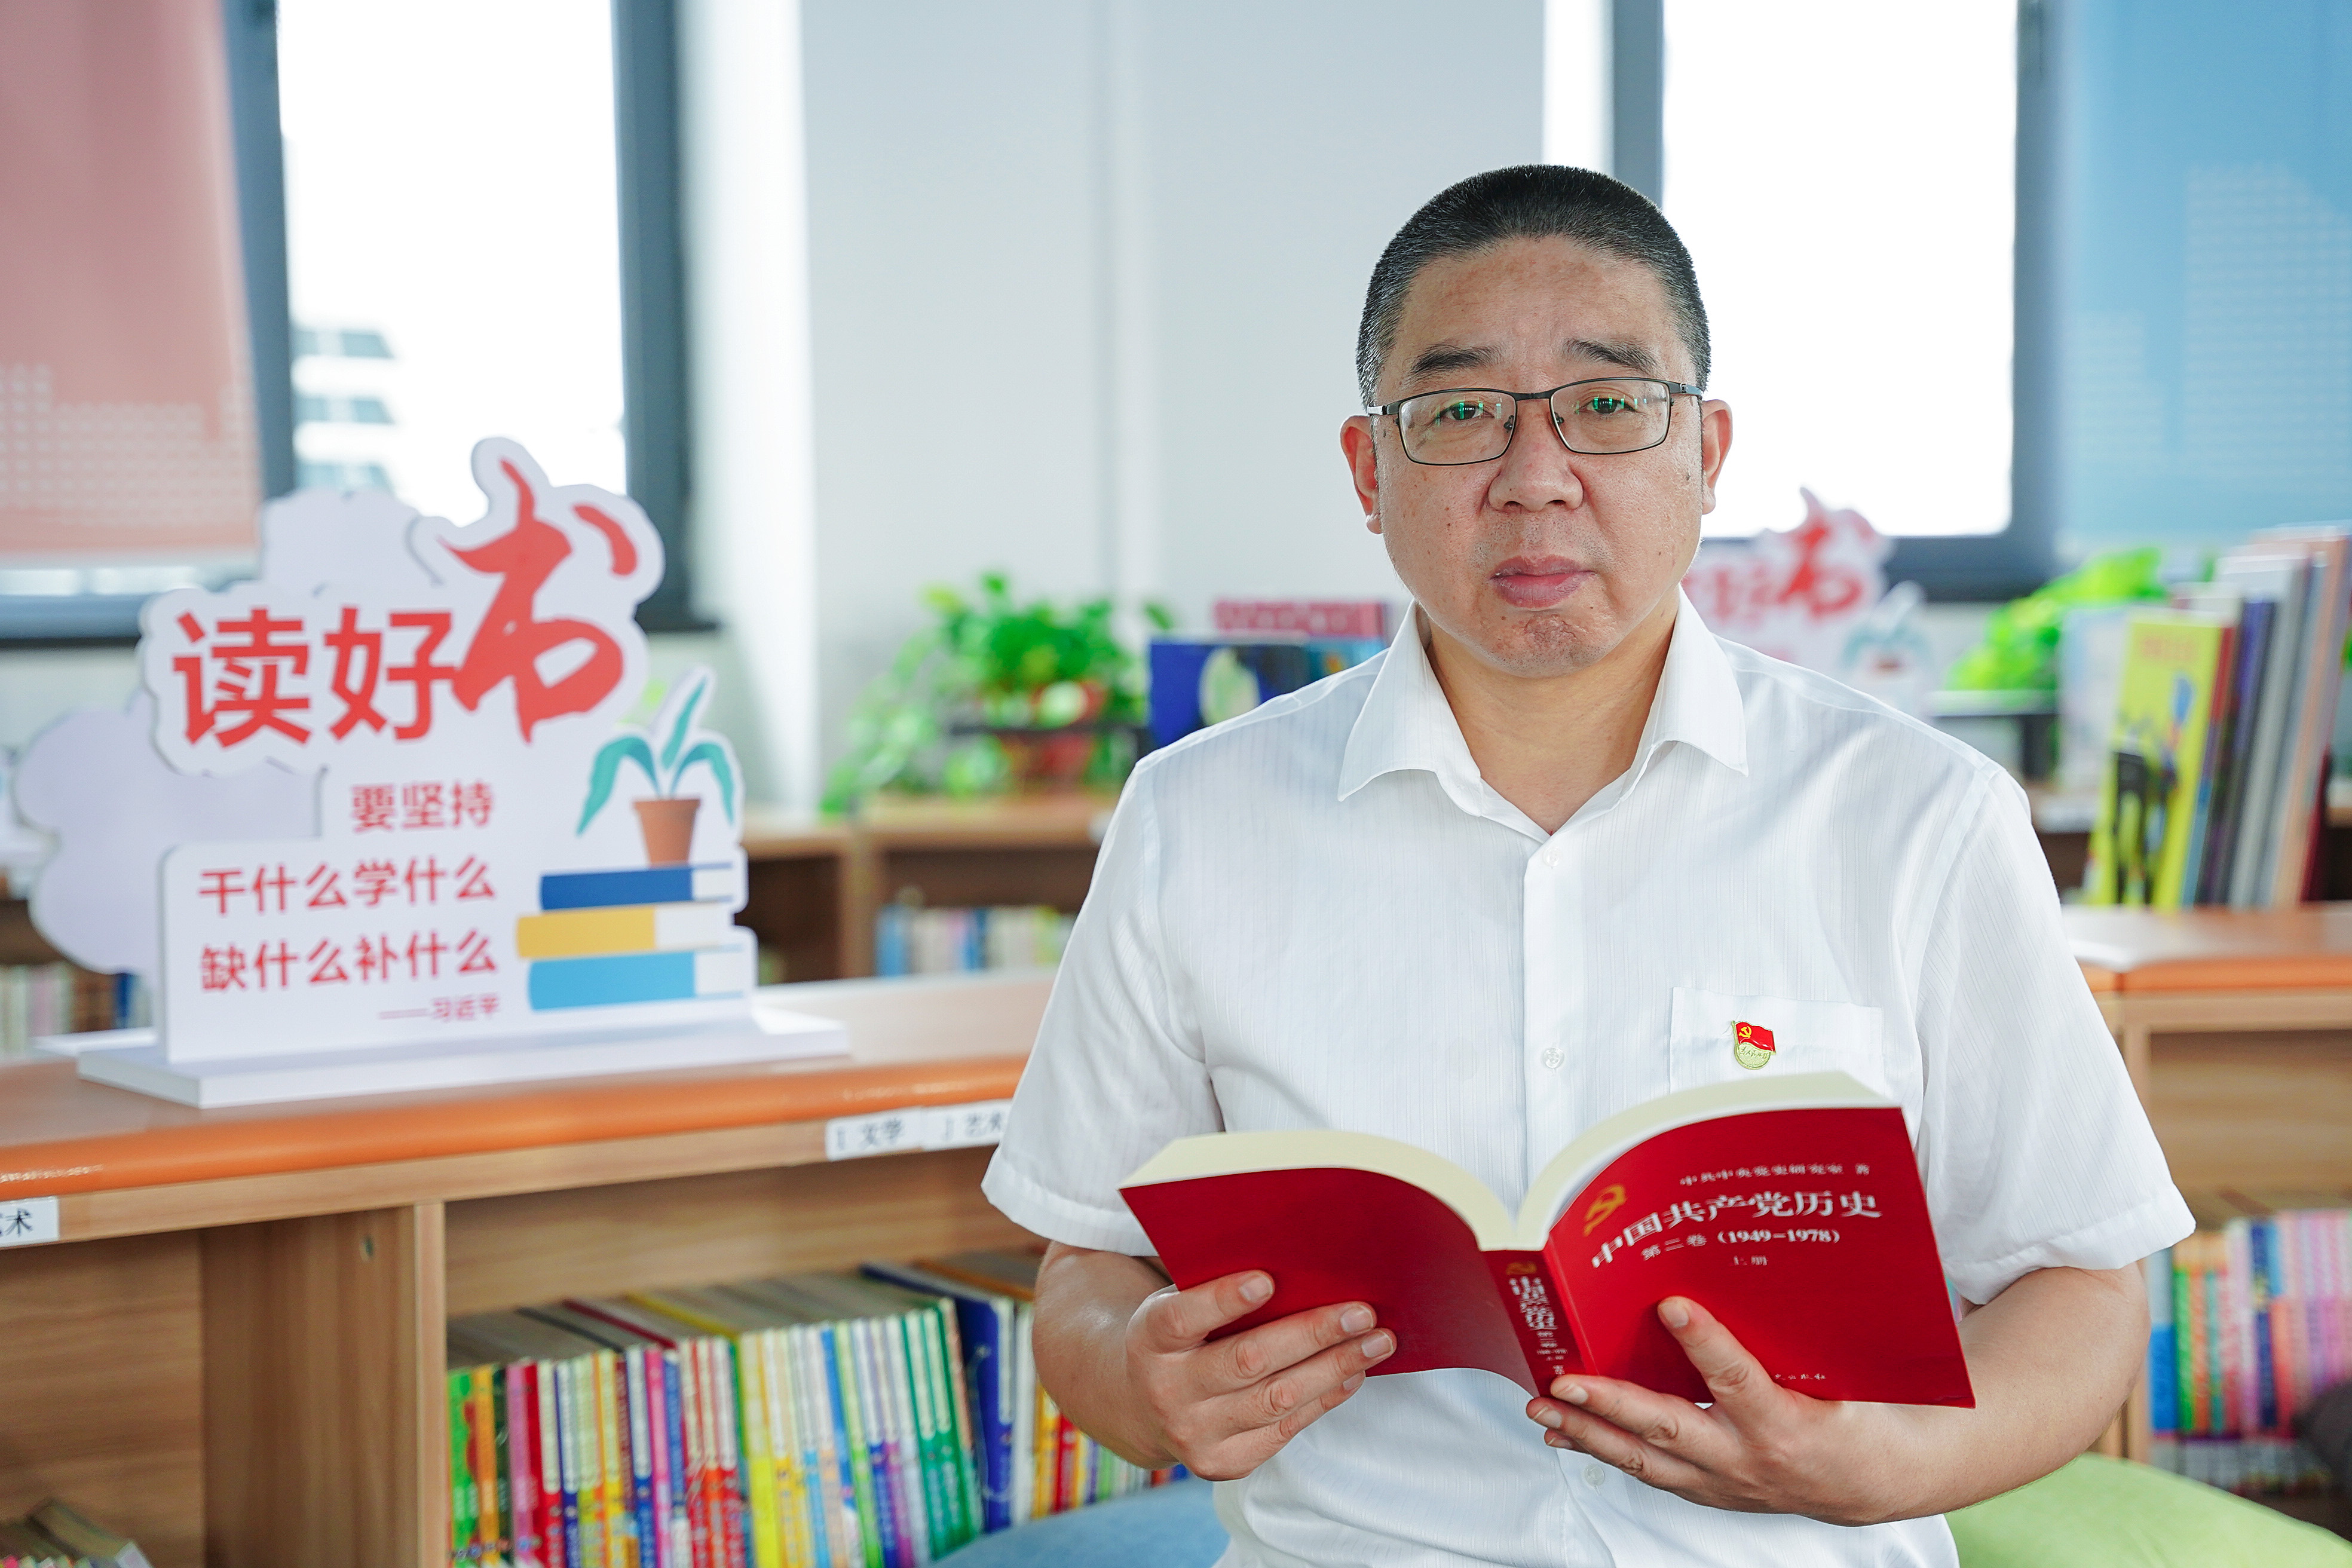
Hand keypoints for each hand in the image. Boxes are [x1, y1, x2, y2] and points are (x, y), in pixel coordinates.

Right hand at [1126, 1269, 1396, 1479]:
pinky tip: (1352, 1374)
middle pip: (1247, 1361)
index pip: (1183, 1318)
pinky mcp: (1222, 1464)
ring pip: (1276, 1399)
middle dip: (1312, 1333)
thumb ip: (1218, 1289)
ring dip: (1334, 1368)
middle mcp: (1165, 1391)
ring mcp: (1193, 1434)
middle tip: (1361, 1312)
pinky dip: (1324, 1398)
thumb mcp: (1179, 1304)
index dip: (1224, 1299)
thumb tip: (1299, 1266)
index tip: (1268, 1279)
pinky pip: (1284, 1430)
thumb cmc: (1181, 1337)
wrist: (1146, 1406)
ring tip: (1376, 1343)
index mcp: (1149, 1338)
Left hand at [1523, 1297, 1894, 1523]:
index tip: (1672, 1306)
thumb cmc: (1862, 1418)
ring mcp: (1725, 1482)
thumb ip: (1796, 1334)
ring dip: (1589, 1431)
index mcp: (1788, 1424)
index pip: (1739, 1380)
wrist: (1876, 1484)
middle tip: (1564, 1378)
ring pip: (1645, 1459)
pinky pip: (1649, 1472)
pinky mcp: (1711, 1491)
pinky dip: (1605, 1451)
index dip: (1706, 1343)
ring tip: (1544, 1405)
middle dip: (1609, 1404)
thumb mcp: (1843, 1373)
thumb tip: (1749, 1271)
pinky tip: (1568, 1432)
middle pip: (1668, 1429)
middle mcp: (1749, 1459)